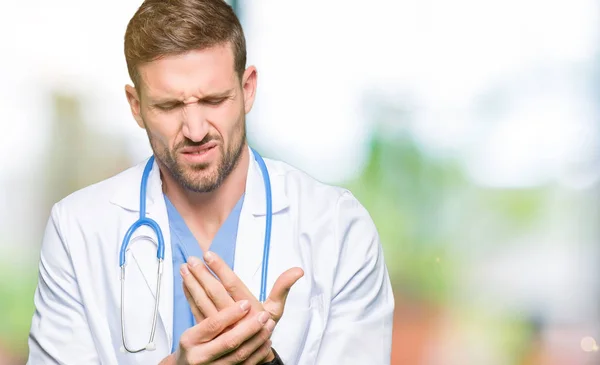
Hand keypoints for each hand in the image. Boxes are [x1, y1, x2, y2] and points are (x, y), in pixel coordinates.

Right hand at [170, 300, 273, 364]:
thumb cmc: (193, 347)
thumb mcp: (192, 330)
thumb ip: (202, 308)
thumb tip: (205, 278)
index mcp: (191, 340)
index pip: (212, 325)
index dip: (230, 314)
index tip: (246, 303)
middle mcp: (201, 355)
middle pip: (229, 341)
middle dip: (249, 327)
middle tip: (263, 315)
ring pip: (239, 354)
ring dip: (257, 339)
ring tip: (269, 325)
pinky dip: (258, 353)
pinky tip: (267, 342)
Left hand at [181, 252, 303, 361]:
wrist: (250, 356)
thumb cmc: (262, 328)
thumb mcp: (275, 310)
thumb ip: (283, 287)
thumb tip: (298, 270)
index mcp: (250, 310)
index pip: (232, 285)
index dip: (220, 269)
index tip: (209, 255)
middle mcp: (234, 319)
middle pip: (214, 293)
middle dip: (202, 274)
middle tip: (192, 259)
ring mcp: (219, 327)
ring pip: (202, 302)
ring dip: (192, 283)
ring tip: (185, 267)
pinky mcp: (208, 332)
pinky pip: (196, 311)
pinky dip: (189, 296)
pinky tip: (185, 283)